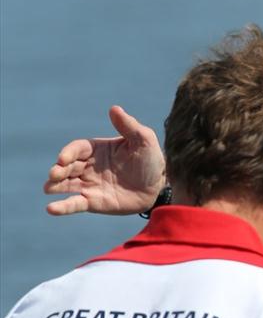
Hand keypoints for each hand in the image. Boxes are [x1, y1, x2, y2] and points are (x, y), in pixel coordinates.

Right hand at [44, 105, 165, 215]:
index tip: (63, 159)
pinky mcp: (94, 202)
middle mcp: (89, 166)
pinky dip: (63, 207)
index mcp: (96, 149)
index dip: (68, 153)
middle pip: (68, 166)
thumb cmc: (151, 160)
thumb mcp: (143, 139)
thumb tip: (114, 109)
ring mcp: (90, 185)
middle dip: (59, 169)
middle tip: (54, 173)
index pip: (77, 149)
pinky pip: (75, 204)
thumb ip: (128, 126)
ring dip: (55, 185)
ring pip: (67, 184)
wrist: (159, 187)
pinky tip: (51, 209)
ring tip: (48, 188)